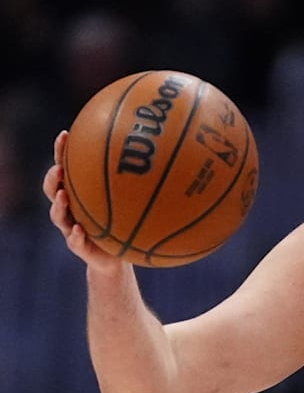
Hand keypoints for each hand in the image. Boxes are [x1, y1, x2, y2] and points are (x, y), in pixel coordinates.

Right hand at [42, 130, 125, 272]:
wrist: (116, 258)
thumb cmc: (123, 223)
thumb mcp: (130, 201)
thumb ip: (137, 182)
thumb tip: (163, 155)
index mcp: (79, 192)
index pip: (65, 167)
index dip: (61, 152)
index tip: (66, 134)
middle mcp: (70, 207)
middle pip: (51, 189)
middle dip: (52, 177)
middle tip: (59, 169)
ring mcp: (70, 227)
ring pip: (57, 215)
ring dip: (58, 204)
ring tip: (62, 196)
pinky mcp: (77, 246)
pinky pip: (73, 241)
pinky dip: (74, 235)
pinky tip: (79, 230)